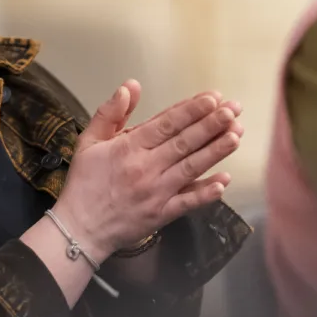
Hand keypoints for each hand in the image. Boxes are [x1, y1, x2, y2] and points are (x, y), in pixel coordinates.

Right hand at [53, 80, 242, 260]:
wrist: (79, 229)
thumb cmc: (84, 183)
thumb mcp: (88, 142)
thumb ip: (109, 113)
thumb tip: (129, 86)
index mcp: (128, 148)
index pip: (166, 124)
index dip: (191, 110)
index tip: (213, 98)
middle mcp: (145, 168)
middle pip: (184, 142)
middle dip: (212, 124)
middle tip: (234, 110)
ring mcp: (156, 193)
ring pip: (191, 168)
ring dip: (216, 151)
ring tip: (237, 134)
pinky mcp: (161, 214)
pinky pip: (188, 202)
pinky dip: (207, 192)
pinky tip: (225, 180)